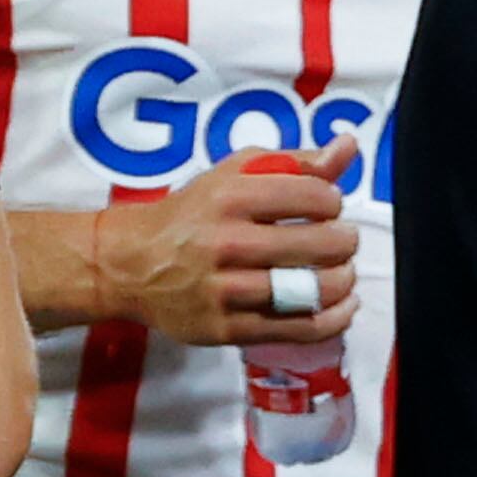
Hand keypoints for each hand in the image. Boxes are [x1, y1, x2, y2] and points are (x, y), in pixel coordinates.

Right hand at [93, 140, 361, 346]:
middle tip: (340, 240)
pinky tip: (343, 305)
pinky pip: (298, 329)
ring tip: (341, 271)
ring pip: (313, 290)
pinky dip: (334, 319)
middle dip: (345, 241)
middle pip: (322, 245)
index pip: (315, 196)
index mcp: (229, 198)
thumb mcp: (234, 175)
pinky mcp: (225, 329)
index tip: (327, 206)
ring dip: (343, 280)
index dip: (333, 201)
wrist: (127, 264)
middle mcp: (226, 243)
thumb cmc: (191, 215)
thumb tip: (348, 147)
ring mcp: (224, 290)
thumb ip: (295, 163)